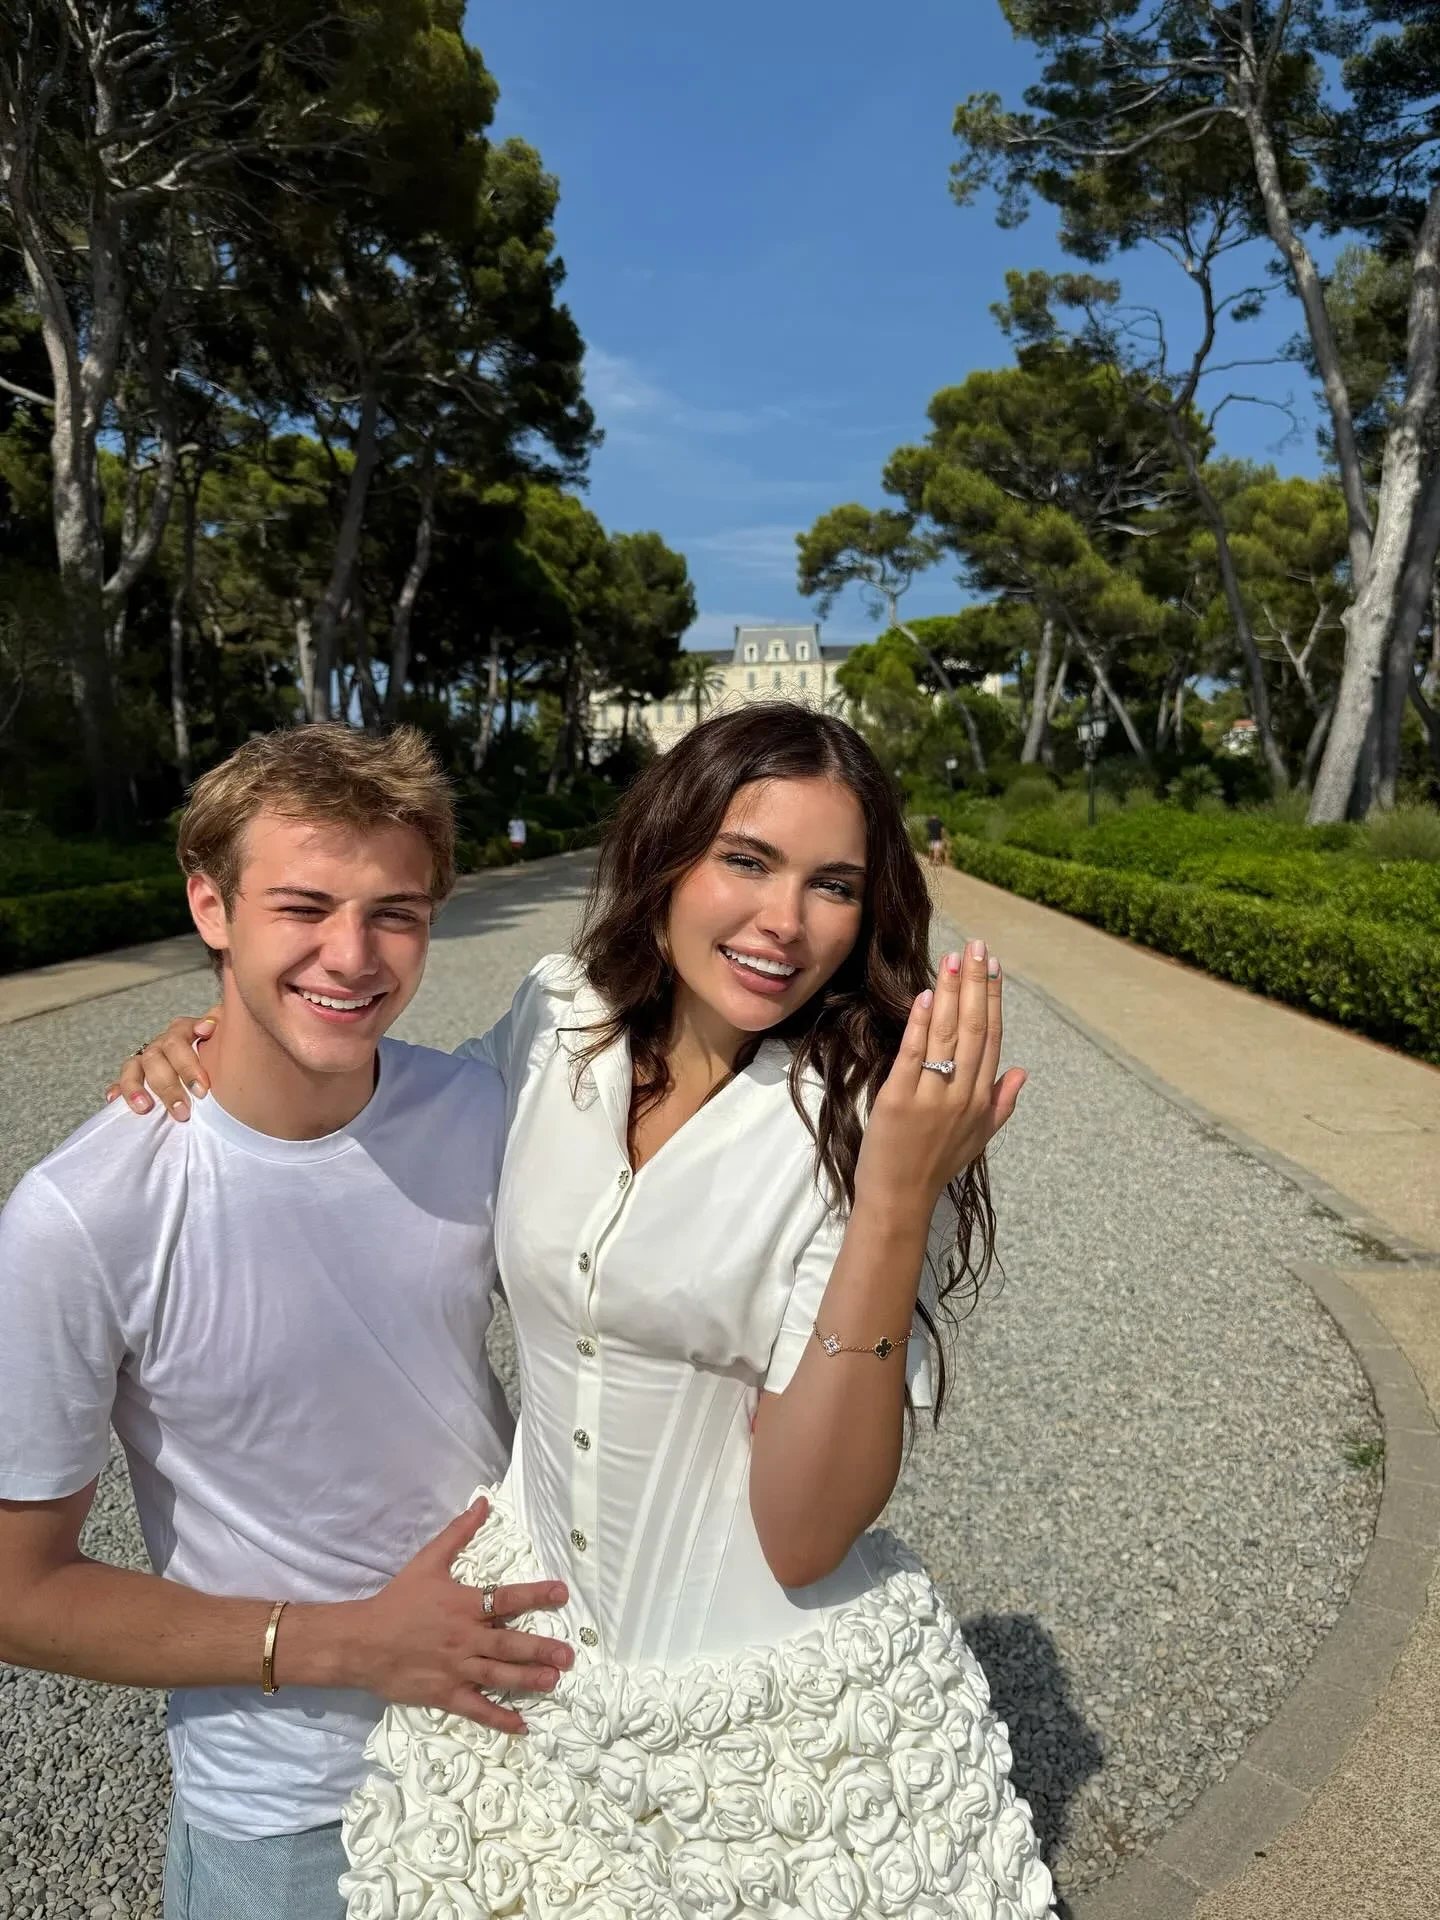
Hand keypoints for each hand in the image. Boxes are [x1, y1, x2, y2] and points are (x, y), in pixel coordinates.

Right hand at [105, 1008, 219, 1118]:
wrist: (218, 1064)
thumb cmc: (222, 1052)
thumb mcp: (227, 1038)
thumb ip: (223, 1027)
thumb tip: (208, 1025)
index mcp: (184, 1031)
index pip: (179, 1040)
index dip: (188, 1064)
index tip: (202, 1088)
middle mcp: (162, 1043)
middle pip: (156, 1058)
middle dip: (169, 1086)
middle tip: (184, 1110)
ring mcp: (146, 1059)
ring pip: (133, 1068)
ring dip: (136, 1088)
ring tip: (145, 1108)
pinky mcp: (135, 1077)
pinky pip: (120, 1082)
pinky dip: (118, 1090)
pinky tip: (113, 1099)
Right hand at [325, 1500, 572, 1733]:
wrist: (362, 1642)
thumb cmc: (398, 1600)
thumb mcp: (427, 1561)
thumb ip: (458, 1533)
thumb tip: (483, 1503)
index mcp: (464, 1605)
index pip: (507, 1599)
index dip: (536, 1595)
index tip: (562, 1593)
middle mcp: (465, 1638)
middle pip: (509, 1644)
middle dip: (541, 1649)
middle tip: (568, 1655)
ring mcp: (456, 1669)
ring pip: (498, 1676)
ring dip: (527, 1680)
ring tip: (554, 1682)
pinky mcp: (446, 1694)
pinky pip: (477, 1708)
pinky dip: (499, 1718)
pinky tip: (522, 1726)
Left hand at [855, 940, 1024, 1216]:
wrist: (900, 1197)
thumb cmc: (936, 1165)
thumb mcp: (979, 1137)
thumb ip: (1002, 1103)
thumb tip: (1023, 1072)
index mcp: (982, 1099)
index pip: (992, 1038)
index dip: (994, 1000)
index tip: (993, 966)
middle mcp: (963, 1094)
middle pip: (975, 1028)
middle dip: (976, 984)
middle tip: (976, 947)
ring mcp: (933, 1096)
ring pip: (948, 1035)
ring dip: (952, 993)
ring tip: (953, 958)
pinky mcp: (900, 1099)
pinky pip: (915, 1054)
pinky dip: (922, 1024)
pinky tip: (928, 995)